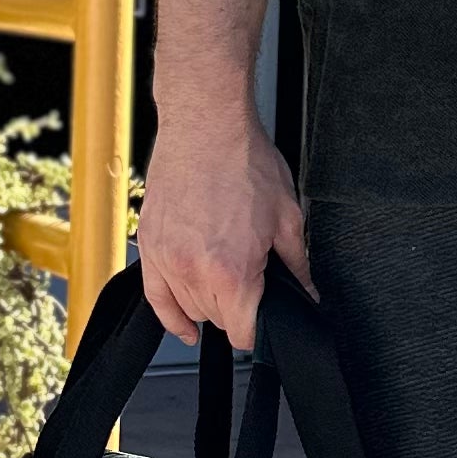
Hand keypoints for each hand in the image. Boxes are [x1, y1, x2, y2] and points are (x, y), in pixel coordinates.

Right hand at [135, 105, 313, 347]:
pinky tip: (184, 326)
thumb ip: (297, 265)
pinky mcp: (149, 246)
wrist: (205, 125)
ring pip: (188, 309)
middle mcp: (194, 272)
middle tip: (251, 280)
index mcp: (233, 271)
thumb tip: (307, 292)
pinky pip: (154, 298)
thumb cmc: (244, 161)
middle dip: (237, 309)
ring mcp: (166, 260)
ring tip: (224, 278)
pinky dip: (170, 316)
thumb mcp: (286, 217)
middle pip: (216, 320)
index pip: (242, 332)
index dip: (258, 331)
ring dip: (208, 304)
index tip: (265, 323)